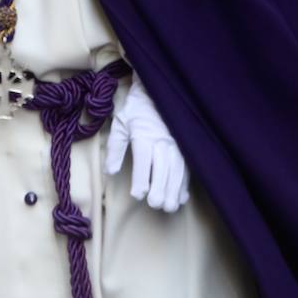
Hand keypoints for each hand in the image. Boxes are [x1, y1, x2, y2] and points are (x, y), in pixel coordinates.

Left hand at [105, 80, 189, 212]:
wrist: (160, 90)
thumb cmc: (137, 110)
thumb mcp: (121, 124)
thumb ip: (115, 148)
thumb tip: (110, 172)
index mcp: (145, 135)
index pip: (144, 161)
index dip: (141, 179)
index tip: (138, 195)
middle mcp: (163, 140)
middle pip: (163, 168)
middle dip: (161, 188)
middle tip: (157, 205)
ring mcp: (177, 143)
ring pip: (178, 169)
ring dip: (175, 189)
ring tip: (171, 206)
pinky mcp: (185, 145)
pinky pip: (188, 166)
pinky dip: (185, 183)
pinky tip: (182, 196)